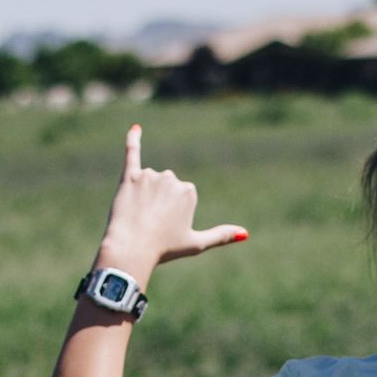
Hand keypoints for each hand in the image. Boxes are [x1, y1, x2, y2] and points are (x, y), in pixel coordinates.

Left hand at [93, 123, 248, 279]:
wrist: (132, 248)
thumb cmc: (165, 248)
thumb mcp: (196, 244)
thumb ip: (221, 236)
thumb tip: (246, 234)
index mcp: (189, 191)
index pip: (181, 198)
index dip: (173, 215)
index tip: (166, 228)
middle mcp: (172, 178)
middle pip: (166, 188)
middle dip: (159, 204)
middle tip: (151, 224)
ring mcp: (150, 176)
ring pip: (149, 182)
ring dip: (144, 197)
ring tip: (139, 216)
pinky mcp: (130, 176)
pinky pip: (132, 153)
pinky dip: (133, 140)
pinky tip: (136, 128)